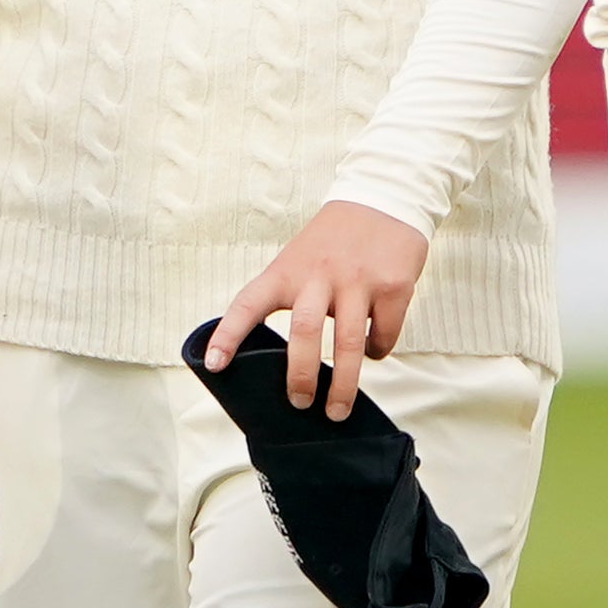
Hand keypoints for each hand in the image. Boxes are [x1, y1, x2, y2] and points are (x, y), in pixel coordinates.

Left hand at [208, 199, 430, 420]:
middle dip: (300, 375)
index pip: (249, 302)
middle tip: (299, 403)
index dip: (228, 335)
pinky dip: (376, 351)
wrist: (384, 197)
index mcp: (288, 270)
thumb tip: (290, 356)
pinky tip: (371, 351)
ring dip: (344, 385)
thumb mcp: (300, 257)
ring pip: (347, 344)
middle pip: (303, 332)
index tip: (213, 364)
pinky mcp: (393, 286)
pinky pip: (383, 334)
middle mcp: (319, 275)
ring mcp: (357, 281)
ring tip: (337, 410)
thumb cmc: (335, 238)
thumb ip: (291, 296)